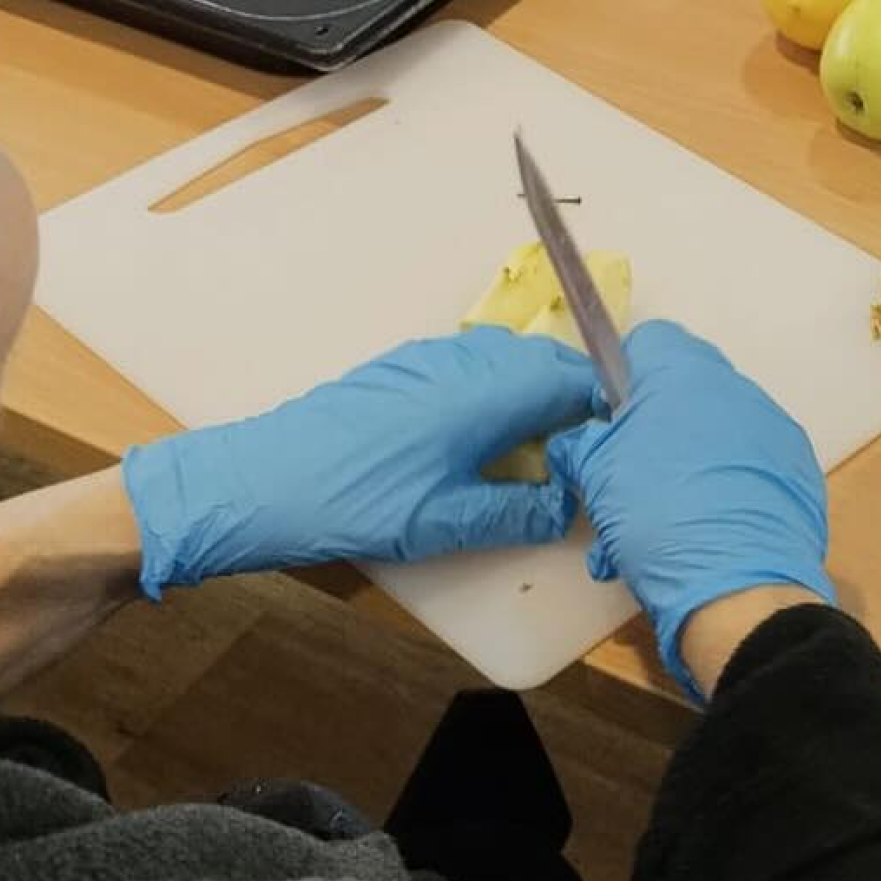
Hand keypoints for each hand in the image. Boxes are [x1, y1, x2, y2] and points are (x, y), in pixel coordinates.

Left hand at [120, 326, 603, 595]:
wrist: (262, 483)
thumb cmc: (359, 503)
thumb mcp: (449, 522)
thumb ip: (519, 511)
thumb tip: (566, 504)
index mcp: (485, 388)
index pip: (572, 375)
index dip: (605, 406)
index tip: (618, 445)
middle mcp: (463, 358)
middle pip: (543, 363)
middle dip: (572, 403)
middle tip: (583, 458)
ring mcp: (429, 358)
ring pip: (506, 363)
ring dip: (532, 398)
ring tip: (537, 457)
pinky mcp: (402, 369)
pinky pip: (470, 369)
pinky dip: (494, 397)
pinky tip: (482, 446)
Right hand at [546, 320, 833, 696]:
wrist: (740, 591)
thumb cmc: (658, 517)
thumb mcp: (596, 477)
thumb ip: (581, 443)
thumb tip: (581, 438)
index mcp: (686, 374)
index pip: (647, 341)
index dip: (620, 377)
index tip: (606, 423)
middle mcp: (736, 389)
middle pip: (683, 388)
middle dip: (652, 427)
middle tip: (629, 478)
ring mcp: (774, 430)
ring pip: (716, 430)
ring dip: (686, 461)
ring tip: (665, 521)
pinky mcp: (798, 473)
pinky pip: (750, 467)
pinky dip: (726, 488)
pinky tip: (708, 532)